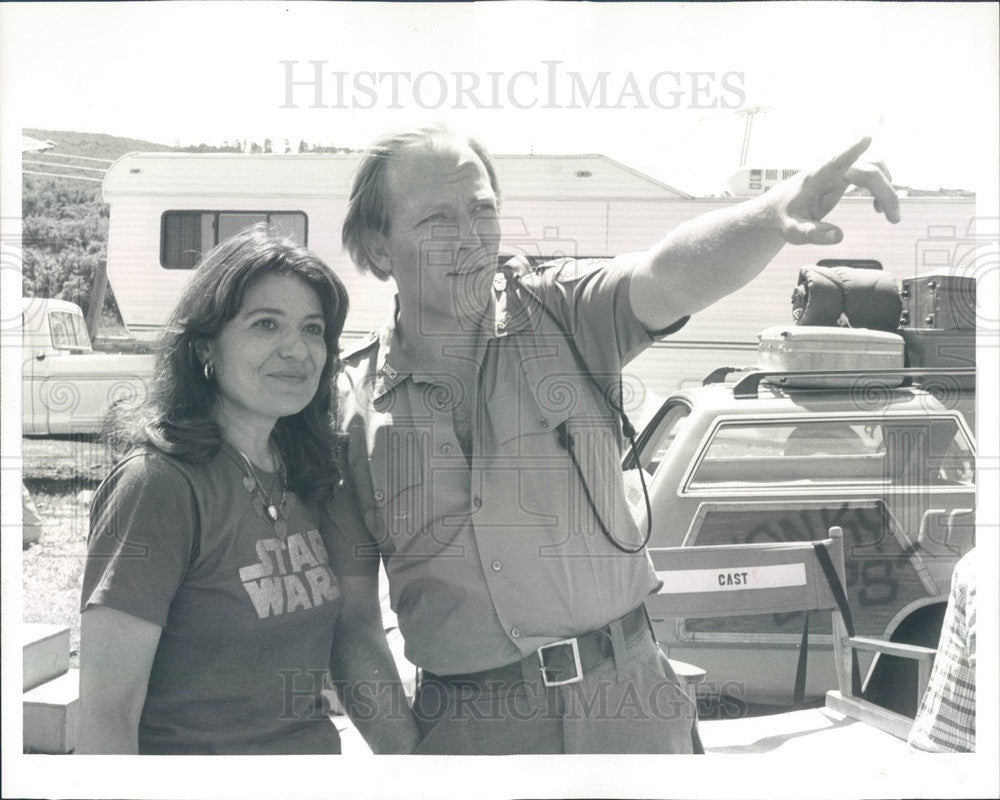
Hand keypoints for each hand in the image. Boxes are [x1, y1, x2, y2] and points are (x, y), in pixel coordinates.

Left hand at [775, 137, 900, 244]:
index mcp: (815, 178)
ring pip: (873, 169)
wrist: (777, 208)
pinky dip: (880, 188)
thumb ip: (812, 234)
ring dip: (886, 188)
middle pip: (867, 169)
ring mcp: (839, 171)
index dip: (851, 149)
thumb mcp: (793, 231)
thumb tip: (837, 236)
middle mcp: (830, 170)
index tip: (866, 138)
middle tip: (894, 218)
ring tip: (888, 214)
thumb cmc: (783, 217)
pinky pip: (869, 174)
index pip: (835, 160)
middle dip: (885, 190)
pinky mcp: (844, 176)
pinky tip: (878, 208)